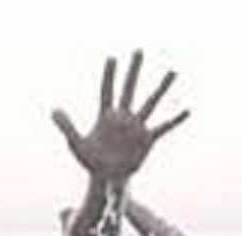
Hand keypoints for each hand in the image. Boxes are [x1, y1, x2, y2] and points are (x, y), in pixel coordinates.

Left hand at [52, 50, 189, 183]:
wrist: (106, 178)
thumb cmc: (90, 161)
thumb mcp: (76, 144)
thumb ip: (67, 127)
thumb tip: (53, 111)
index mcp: (106, 117)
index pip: (107, 91)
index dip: (109, 76)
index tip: (112, 58)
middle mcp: (123, 117)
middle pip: (129, 88)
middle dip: (133, 70)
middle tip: (138, 50)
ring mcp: (136, 127)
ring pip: (151, 102)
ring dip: (161, 87)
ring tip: (172, 72)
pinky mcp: (147, 139)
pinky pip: (164, 127)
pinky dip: (176, 119)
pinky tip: (188, 110)